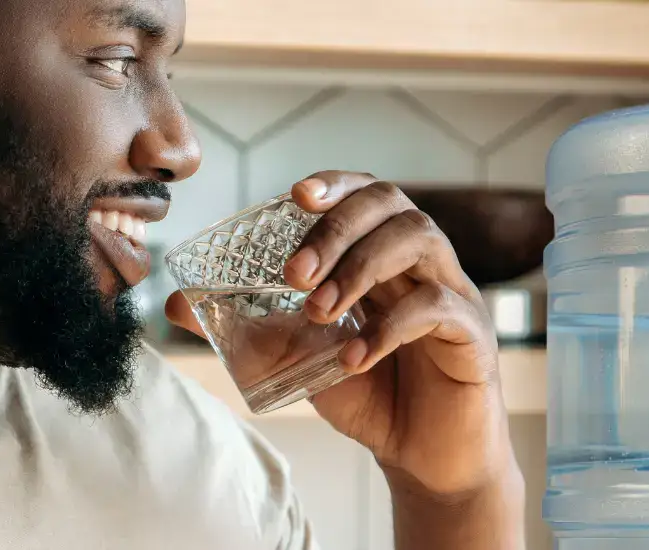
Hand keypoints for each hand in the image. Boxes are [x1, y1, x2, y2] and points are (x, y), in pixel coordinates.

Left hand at [167, 171, 518, 498]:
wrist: (421, 459)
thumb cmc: (369, 396)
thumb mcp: (296, 358)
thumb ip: (246, 329)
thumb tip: (175, 304)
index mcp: (384, 256)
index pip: (367, 194)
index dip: (335, 183)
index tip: (296, 196)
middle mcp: (423, 264)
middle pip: (392, 204)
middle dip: (336, 229)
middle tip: (294, 275)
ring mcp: (454, 293)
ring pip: (419, 239)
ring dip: (361, 268)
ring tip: (319, 312)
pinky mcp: (473, 335)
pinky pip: (437, 307)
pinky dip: (389, 328)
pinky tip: (354, 359)